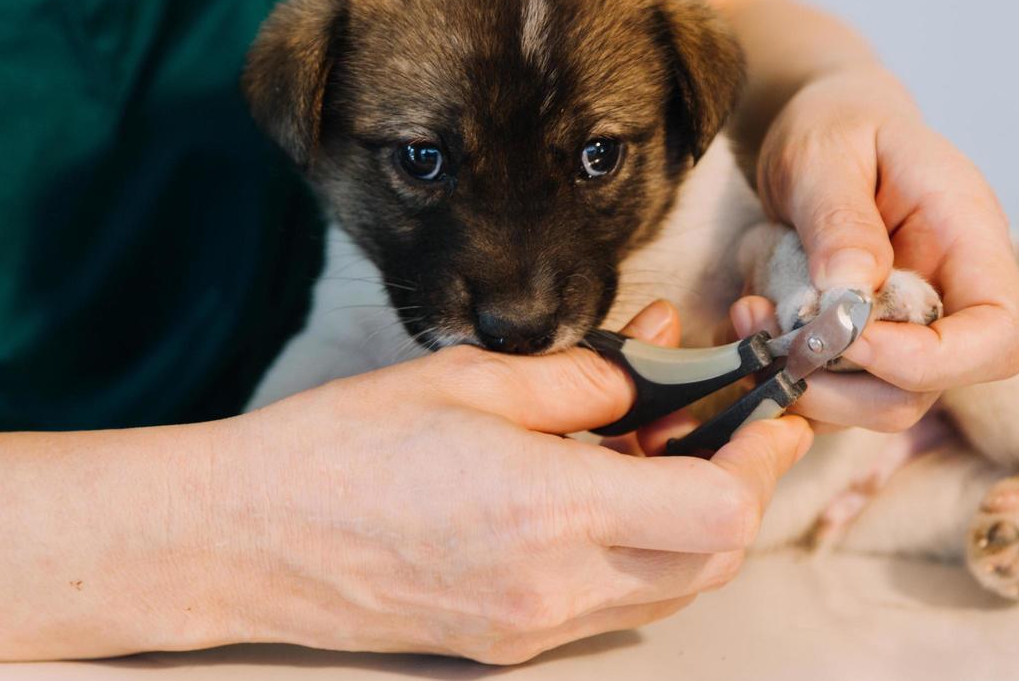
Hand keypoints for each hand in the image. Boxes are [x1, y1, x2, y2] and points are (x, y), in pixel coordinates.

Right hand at [212, 301, 810, 663]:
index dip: (759, 458)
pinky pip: (613, 601)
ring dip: (695, 521)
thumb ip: (575, 382)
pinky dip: (639, 549)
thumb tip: (640, 379)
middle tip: (737, 423)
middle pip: (711, 558)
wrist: (249, 538)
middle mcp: (555, 586)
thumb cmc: (343, 448)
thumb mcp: (465, 380)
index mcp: (548, 509)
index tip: (769, 413)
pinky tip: (610, 490)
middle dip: (743, 487)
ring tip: (670, 446)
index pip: (715, 508)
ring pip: (669, 587)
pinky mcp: (508, 640)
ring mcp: (533, 625)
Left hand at [742, 62, 1018, 431]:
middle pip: (931, 389)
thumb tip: (850, 292)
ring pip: (874, 404)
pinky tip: (749, 318)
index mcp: (969, 239)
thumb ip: (840, 218)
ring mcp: (908, 328)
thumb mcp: (825, 152)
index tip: (849, 339)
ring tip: (749, 316)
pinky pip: (832, 390)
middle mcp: (950, 295)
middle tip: (774, 336)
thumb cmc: (838, 126)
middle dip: (844, 385)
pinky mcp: (864, 346)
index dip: (934, 362)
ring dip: (803, 381)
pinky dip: (785, 372)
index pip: (1000, 336)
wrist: (823, 130)